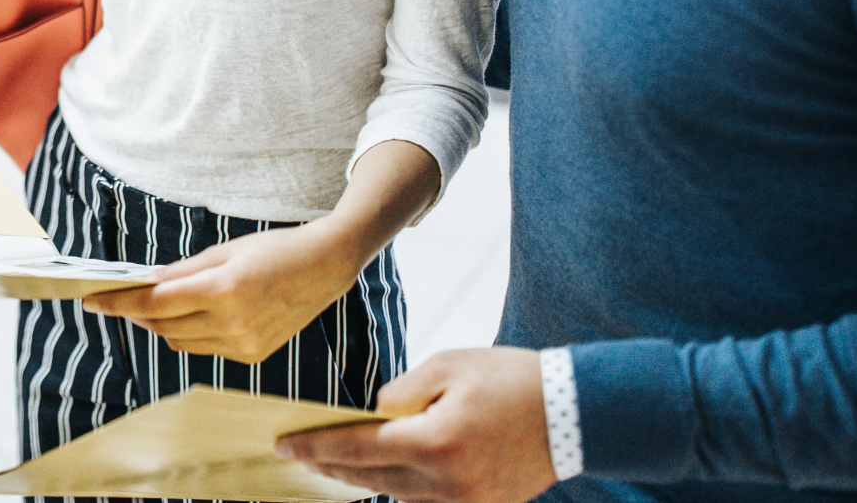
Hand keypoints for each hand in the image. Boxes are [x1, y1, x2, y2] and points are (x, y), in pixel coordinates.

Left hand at [83, 222, 362, 362]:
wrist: (324, 268)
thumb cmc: (273, 250)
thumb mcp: (222, 252)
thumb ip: (180, 272)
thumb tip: (143, 284)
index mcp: (225, 289)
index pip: (155, 303)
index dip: (119, 302)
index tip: (91, 300)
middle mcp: (234, 323)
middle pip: (163, 325)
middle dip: (136, 312)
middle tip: (117, 297)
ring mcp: (244, 345)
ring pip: (180, 341)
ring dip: (160, 325)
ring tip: (151, 305)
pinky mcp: (252, 356)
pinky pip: (204, 349)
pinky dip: (189, 333)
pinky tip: (190, 315)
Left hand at [275, 347, 557, 502]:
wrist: (575, 413)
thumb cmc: (508, 379)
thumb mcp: (446, 367)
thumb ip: (400, 394)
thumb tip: (371, 418)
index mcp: (434, 442)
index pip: (356, 449)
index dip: (314, 447)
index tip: (282, 444)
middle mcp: (446, 482)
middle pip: (370, 479)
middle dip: (329, 466)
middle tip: (296, 454)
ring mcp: (466, 502)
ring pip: (396, 495)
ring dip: (362, 479)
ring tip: (332, 463)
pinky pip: (426, 502)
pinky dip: (399, 487)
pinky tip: (380, 474)